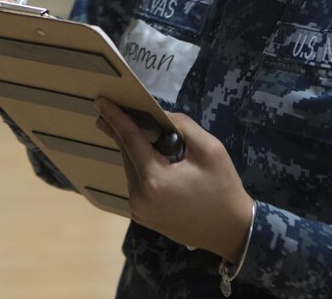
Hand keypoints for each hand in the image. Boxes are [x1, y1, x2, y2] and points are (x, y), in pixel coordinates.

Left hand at [94, 97, 253, 262]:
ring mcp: (138, 210)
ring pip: (131, 169)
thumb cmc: (223, 188)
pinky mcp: (142, 217)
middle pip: (128, 155)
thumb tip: (160, 116)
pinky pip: (136, 184)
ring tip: (140, 133)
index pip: (130, 140)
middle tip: (109, 110)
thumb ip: (182, 126)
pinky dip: (141, 167)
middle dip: (122, 131)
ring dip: (135, 150)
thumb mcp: (210, 149)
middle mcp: (139, 197)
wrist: (231, 231)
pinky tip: (149, 157)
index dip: (116, 117)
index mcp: (154, 179)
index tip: (101, 101)